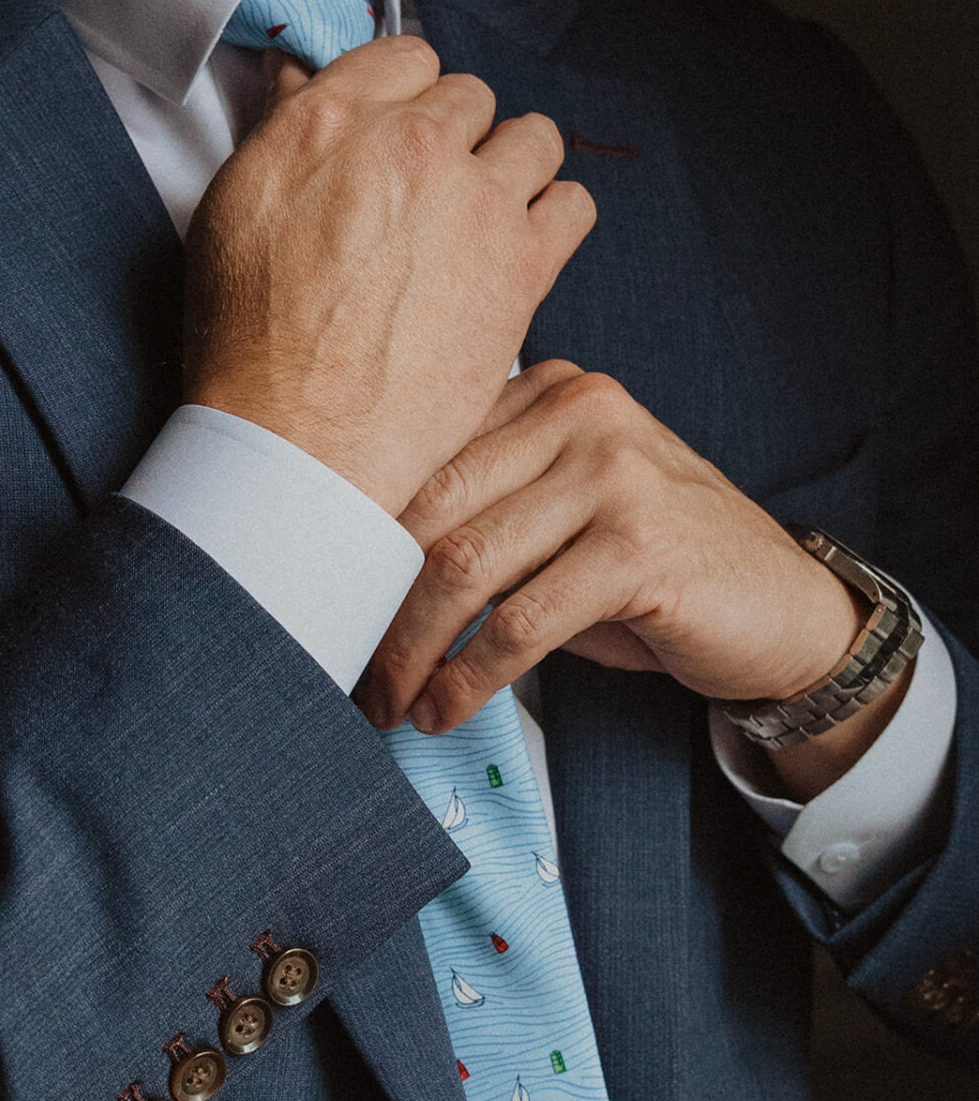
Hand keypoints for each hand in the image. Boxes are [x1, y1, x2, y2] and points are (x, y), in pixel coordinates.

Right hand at [182, 38, 595, 514]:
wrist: (302, 436)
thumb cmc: (254, 340)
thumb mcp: (235, 211)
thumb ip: (285, 135)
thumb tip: (307, 85)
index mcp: (335, 119)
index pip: (406, 58)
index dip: (408, 100)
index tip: (407, 139)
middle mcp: (415, 144)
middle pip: (471, 98)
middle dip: (459, 139)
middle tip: (438, 197)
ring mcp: (478, 202)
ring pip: (534, 139)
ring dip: (516, 169)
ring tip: (489, 219)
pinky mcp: (524, 266)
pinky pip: (575, 205)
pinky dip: (557, 219)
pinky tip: (527, 249)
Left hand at [359, 362, 905, 793]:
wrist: (780, 608)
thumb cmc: (654, 570)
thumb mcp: (562, 519)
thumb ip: (481, 516)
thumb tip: (355, 576)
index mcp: (546, 391)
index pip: (420, 458)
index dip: (355, 540)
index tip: (321, 606)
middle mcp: (578, 412)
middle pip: (430, 510)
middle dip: (373, 604)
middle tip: (344, 670)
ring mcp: (614, 472)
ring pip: (466, 565)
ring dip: (411, 651)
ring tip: (386, 703)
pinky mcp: (641, 544)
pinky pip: (523, 621)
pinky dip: (469, 677)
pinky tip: (443, 709)